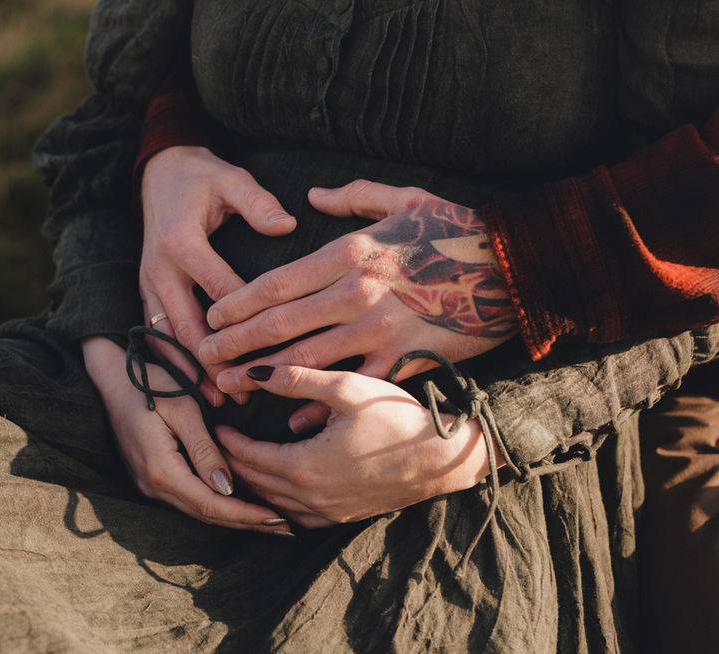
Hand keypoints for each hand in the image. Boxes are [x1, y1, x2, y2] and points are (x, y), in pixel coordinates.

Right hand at [81, 336, 291, 534]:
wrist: (111, 378)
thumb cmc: (150, 384)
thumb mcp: (183, 409)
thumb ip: (205, 449)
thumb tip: (227, 488)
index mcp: (161, 469)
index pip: (210, 504)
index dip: (245, 514)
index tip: (276, 518)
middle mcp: (152, 485)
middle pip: (205, 514)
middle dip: (245, 522)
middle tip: (284, 528)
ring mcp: (148, 484)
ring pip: (197, 510)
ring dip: (232, 517)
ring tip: (268, 520)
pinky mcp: (150, 477)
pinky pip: (188, 499)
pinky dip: (216, 505)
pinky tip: (238, 503)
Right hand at [139, 146, 295, 405]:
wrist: (159, 171)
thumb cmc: (201, 176)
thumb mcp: (230, 178)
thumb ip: (257, 202)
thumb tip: (285, 225)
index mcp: (180, 241)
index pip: (218, 290)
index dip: (245, 323)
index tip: (271, 352)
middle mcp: (159, 268)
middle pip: (187, 326)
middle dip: (215, 362)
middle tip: (245, 391)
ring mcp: (148, 283)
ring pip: (168, 338)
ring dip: (193, 370)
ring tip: (222, 399)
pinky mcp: (146, 292)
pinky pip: (157, 335)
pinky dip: (175, 361)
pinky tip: (197, 386)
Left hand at [197, 180, 517, 427]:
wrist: (516, 269)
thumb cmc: (456, 229)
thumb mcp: (404, 196)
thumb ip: (353, 195)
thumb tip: (310, 196)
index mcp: (351, 253)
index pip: (280, 282)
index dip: (239, 303)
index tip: (213, 316)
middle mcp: (358, 293)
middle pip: (282, 324)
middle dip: (237, 343)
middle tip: (202, 357)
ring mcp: (381, 330)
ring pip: (308, 359)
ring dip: (264, 375)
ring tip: (231, 386)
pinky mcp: (404, 358)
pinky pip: (354, 387)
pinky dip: (323, 403)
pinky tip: (292, 418)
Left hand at [216, 364, 499, 528]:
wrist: (442, 456)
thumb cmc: (397, 416)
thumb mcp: (346, 387)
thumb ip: (297, 378)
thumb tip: (251, 371)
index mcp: (305, 466)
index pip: (247, 456)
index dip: (227, 438)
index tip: (215, 420)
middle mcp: (311, 497)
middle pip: (255, 483)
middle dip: (232, 462)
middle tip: (217, 440)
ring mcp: (327, 513)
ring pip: (273, 503)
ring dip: (252, 484)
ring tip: (239, 459)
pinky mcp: (342, 518)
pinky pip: (296, 516)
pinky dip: (277, 502)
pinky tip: (275, 486)